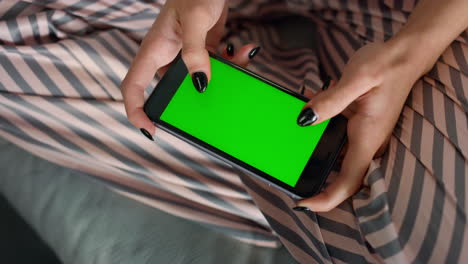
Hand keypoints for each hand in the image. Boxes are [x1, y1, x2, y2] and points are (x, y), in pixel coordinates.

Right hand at [121, 0, 257, 137]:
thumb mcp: (195, 20)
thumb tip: (200, 83)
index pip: (133, 86)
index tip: (150, 129)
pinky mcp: (203, 51)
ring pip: (198, 81)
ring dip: (221, 79)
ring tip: (238, 62)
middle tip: (209, 105)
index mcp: (154, 50)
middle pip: (169, 90)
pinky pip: (216, 67)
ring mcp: (186, 54)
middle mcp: (167, 55)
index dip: (136, 110)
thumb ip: (195, 52)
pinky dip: (232, 63)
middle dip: (191, 101)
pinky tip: (244, 50)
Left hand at [296, 41, 426, 211]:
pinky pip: (337, 138)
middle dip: (317, 184)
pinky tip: (306, 117)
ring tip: (290, 153)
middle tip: (291, 182)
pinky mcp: (358, 124)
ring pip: (338, 158)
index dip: (326, 199)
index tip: (303, 203)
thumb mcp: (357, 78)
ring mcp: (363, 134)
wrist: (403, 55)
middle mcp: (366, 142)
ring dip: (316, 159)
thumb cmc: (386, 65)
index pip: (348, 181)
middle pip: (342, 176)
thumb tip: (305, 119)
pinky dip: (320, 136)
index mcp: (367, 138)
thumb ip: (331, 101)